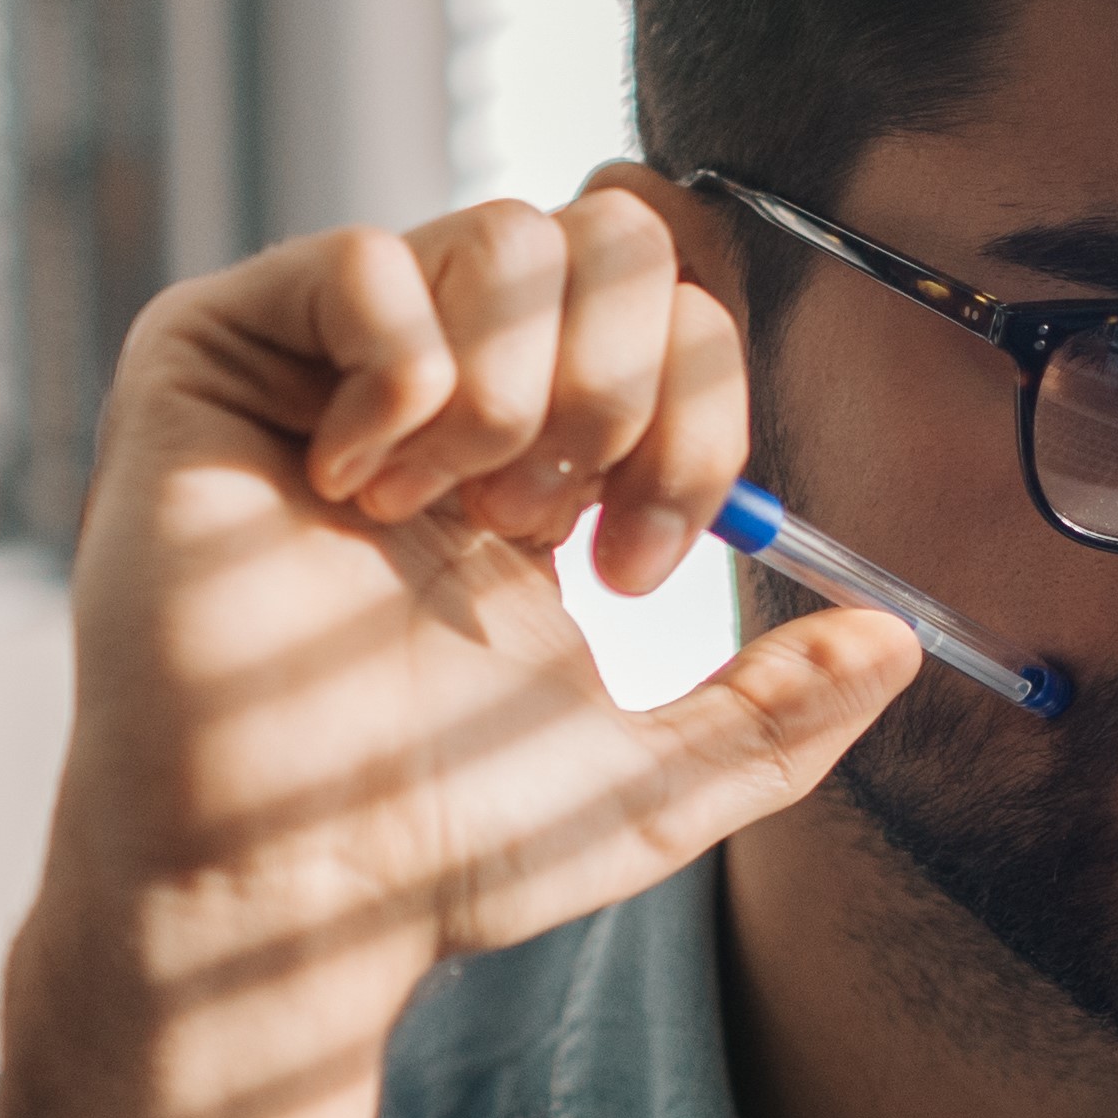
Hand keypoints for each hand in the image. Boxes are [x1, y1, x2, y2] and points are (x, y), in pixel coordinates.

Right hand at [49, 174, 915, 1006]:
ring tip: (442, 514)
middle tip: (549, 526)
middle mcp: (445, 385)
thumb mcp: (647, 784)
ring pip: (505, 233)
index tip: (634, 568)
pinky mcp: (216, 349)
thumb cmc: (430, 842)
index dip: (700, 417)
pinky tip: (348, 487)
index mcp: (543, 460)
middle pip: (611, 237)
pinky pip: (365, 258)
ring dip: (511, 394)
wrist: (278, 884)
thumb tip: (901, 643)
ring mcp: (329, 358)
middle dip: (622, 388)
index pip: (678, 315)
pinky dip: (397, 379)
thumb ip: (776, 714)